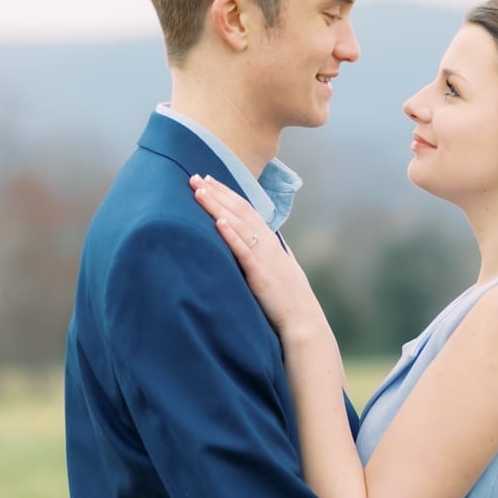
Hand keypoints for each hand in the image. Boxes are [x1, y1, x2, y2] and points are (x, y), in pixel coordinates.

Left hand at [190, 174, 320, 334]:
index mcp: (270, 241)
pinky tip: (218, 222)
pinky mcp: (260, 275)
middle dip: (216, 193)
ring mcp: (264, 258)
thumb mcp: (281, 268)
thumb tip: (268, 241)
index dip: (226, 193)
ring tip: (199, 191)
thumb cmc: (290, 297)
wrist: (303, 320)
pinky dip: (231, 235)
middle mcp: (268, 244)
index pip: (246, 209)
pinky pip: (244, 252)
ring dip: (218, 207)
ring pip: (238, 225)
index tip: (208, 180)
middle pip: (239, 210)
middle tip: (194, 177)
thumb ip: (272, 253)